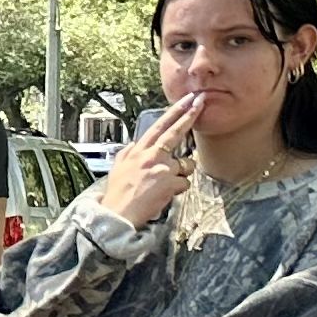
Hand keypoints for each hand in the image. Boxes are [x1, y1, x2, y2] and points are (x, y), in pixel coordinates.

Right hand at [94, 100, 200, 228]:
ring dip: (179, 176)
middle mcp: (149, 155)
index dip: (175, 113)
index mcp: (137, 151)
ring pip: (185, 165)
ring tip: (161, 187)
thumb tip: (134, 145)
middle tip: (201, 101)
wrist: (116, 215)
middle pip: (175, 132)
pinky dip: (176, 190)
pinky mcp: (169, 181)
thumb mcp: (116, 169)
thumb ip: (127, 154)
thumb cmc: (117, 195)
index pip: (159, 127)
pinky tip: (162, 196)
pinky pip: (184, 183)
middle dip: (189, 115)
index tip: (187, 101)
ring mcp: (160, 167)